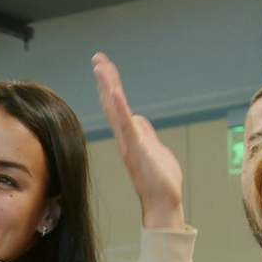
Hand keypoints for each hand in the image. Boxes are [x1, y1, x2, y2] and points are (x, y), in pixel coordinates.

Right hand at [92, 53, 185, 229]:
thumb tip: (138, 118)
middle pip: (111, 103)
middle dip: (105, 80)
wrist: (163, 202)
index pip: (116, 106)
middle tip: (97, 58)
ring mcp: (129, 143)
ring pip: (115, 110)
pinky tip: (113, 91)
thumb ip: (145, 132)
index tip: (104, 67)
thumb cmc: (160, 180)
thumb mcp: (154, 148)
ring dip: (108, 87)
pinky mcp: (137, 148)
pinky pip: (125, 124)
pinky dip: (119, 106)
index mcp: (129, 136)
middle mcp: (124, 138)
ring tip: (101, 67)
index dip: (109, 86)